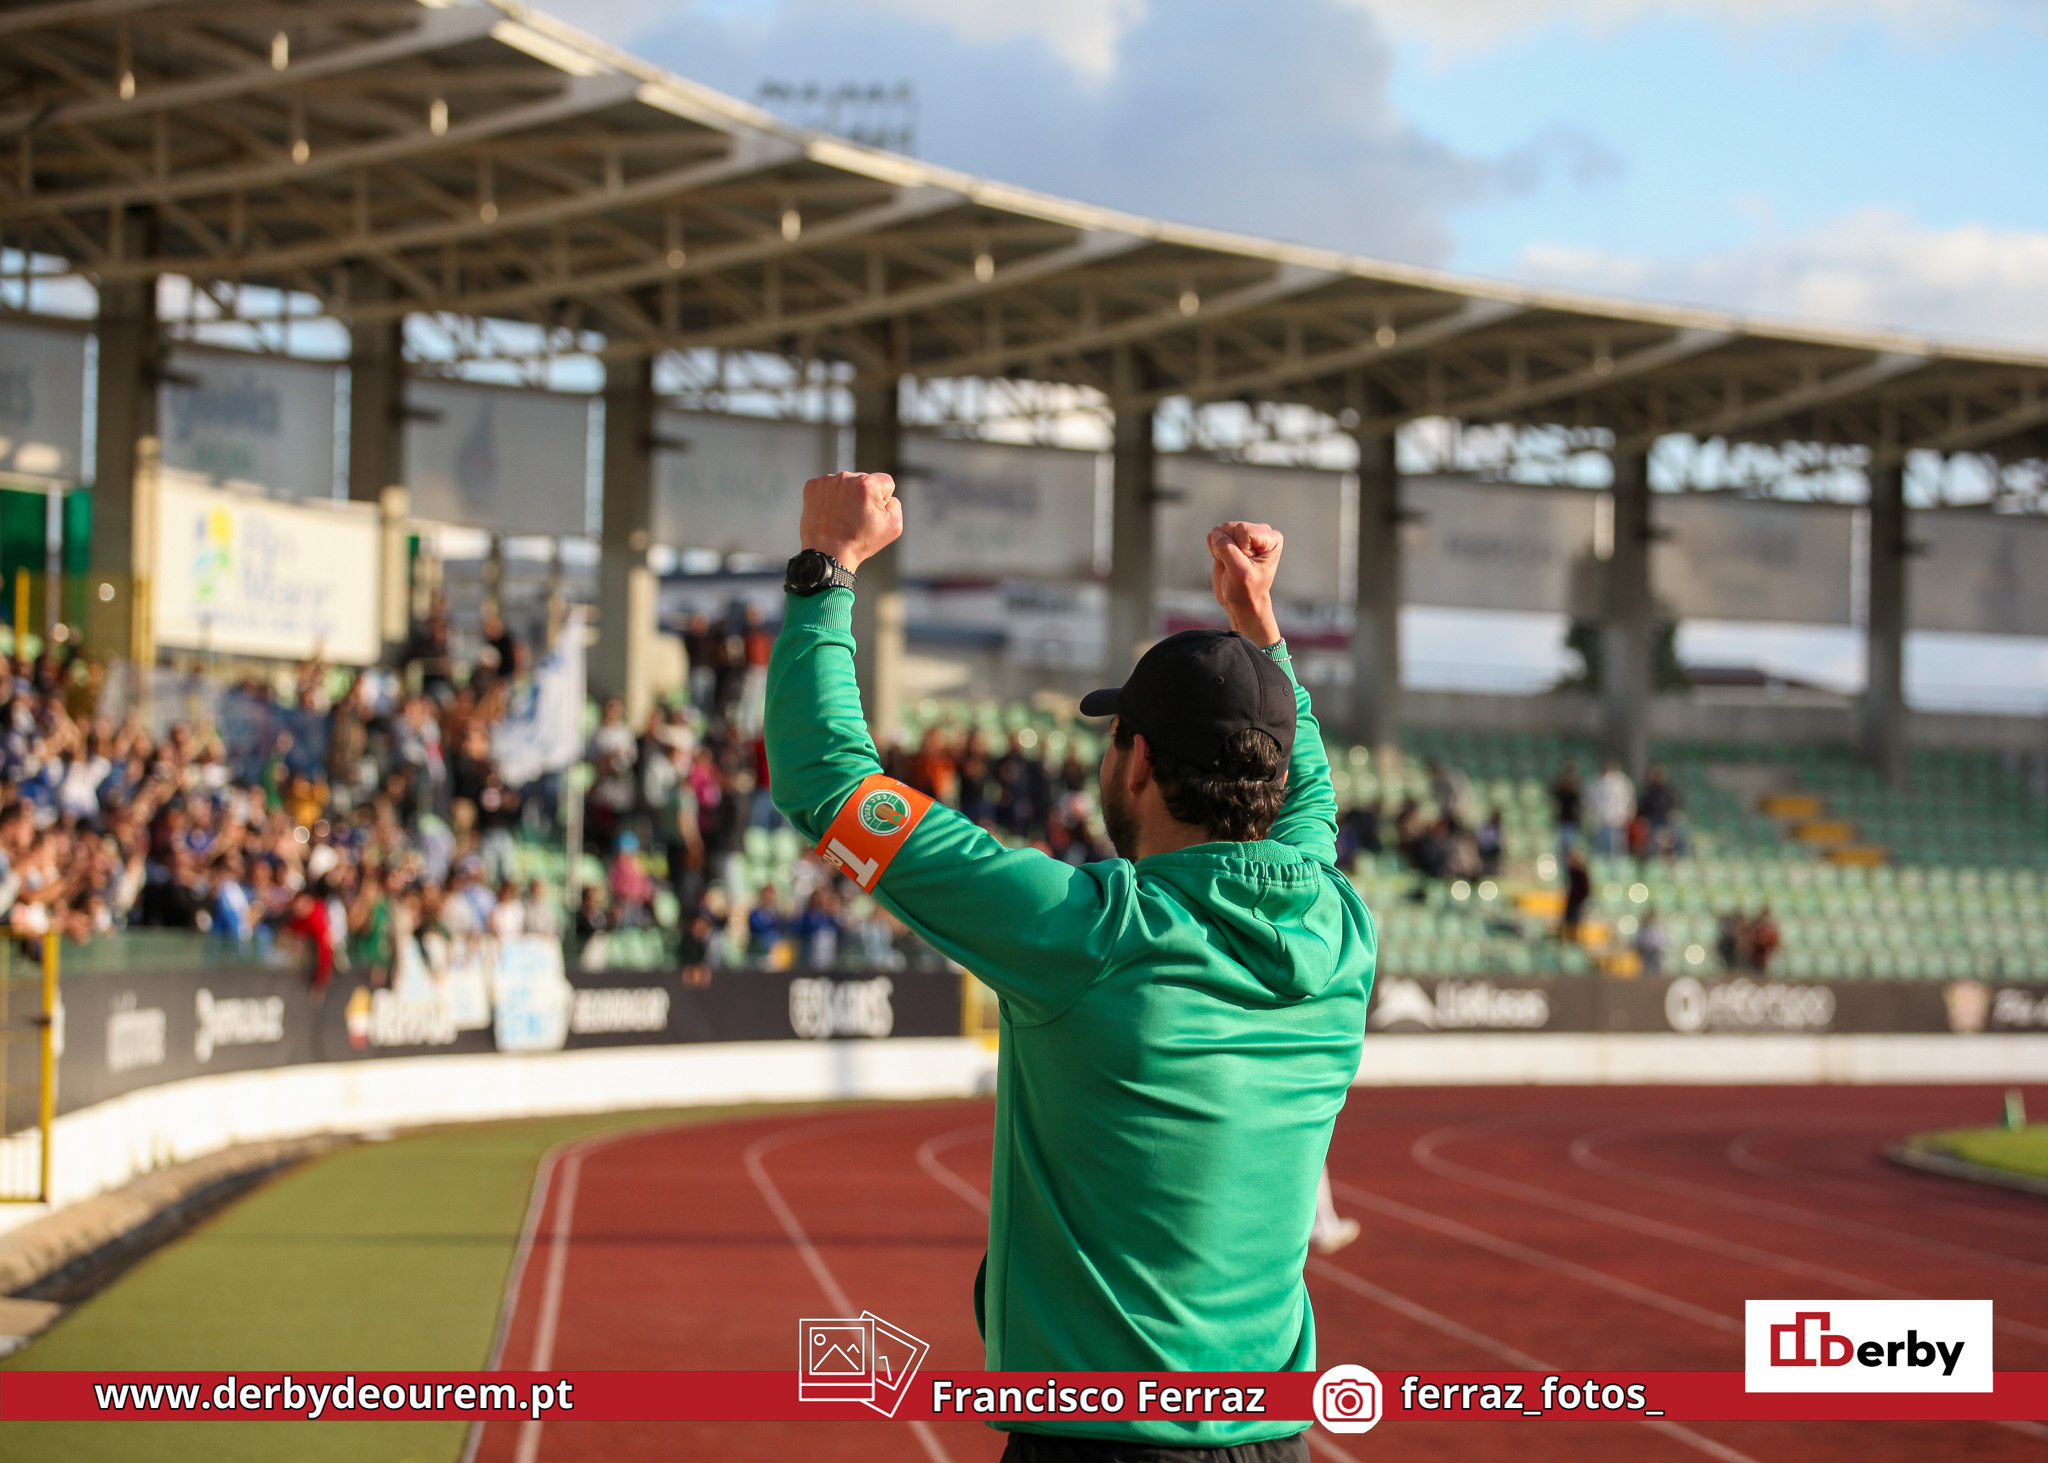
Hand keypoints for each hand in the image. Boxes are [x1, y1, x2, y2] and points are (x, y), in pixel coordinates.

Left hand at [800, 471, 902, 571]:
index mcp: (867, 484)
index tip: (871, 514)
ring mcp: (826, 481)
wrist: (828, 554)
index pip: (885, 482)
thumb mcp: (893, 526)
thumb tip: (886, 496)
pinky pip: (827, 487)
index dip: (883, 500)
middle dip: (863, 496)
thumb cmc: (860, 542)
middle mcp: (846, 477)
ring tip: (842, 517)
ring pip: (845, 483)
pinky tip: (830, 513)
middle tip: (855, 518)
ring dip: (846, 496)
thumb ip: (895, 504)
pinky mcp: (811, 487)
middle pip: (863, 480)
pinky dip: (829, 497)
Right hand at [1207, 521, 1282, 644]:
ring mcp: (1244, 535)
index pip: (1243, 530)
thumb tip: (1215, 533)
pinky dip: (1214, 550)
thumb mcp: (1239, 572)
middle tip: (1237, 566)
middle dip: (1229, 548)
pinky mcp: (1230, 539)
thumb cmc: (1246, 591)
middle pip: (1231, 527)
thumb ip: (1227, 549)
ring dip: (1220, 550)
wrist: (1241, 603)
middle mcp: (1259, 532)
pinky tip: (1224, 561)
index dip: (1240, 549)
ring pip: (1221, 530)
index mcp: (1271, 538)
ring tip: (1231, 564)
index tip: (1247, 566)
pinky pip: (1214, 535)